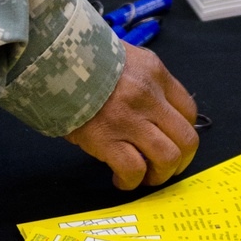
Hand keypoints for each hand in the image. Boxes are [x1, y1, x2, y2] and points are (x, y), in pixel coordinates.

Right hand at [64, 43, 198, 189]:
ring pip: (167, 158)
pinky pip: (133, 170)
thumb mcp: (124, 57)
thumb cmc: (84, 59)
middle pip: (186, 139)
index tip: (172, 142)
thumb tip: (155, 111)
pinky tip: (120, 180)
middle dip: (180, 161)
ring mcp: (129, 118)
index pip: (189, 111)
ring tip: (145, 177)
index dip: (184, 133)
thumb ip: (144, 81)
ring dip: (159, 175)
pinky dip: (131, 182)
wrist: (51, 60)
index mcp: (154, 73)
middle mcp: (148, 96)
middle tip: (164, 168)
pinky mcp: (106, 139)